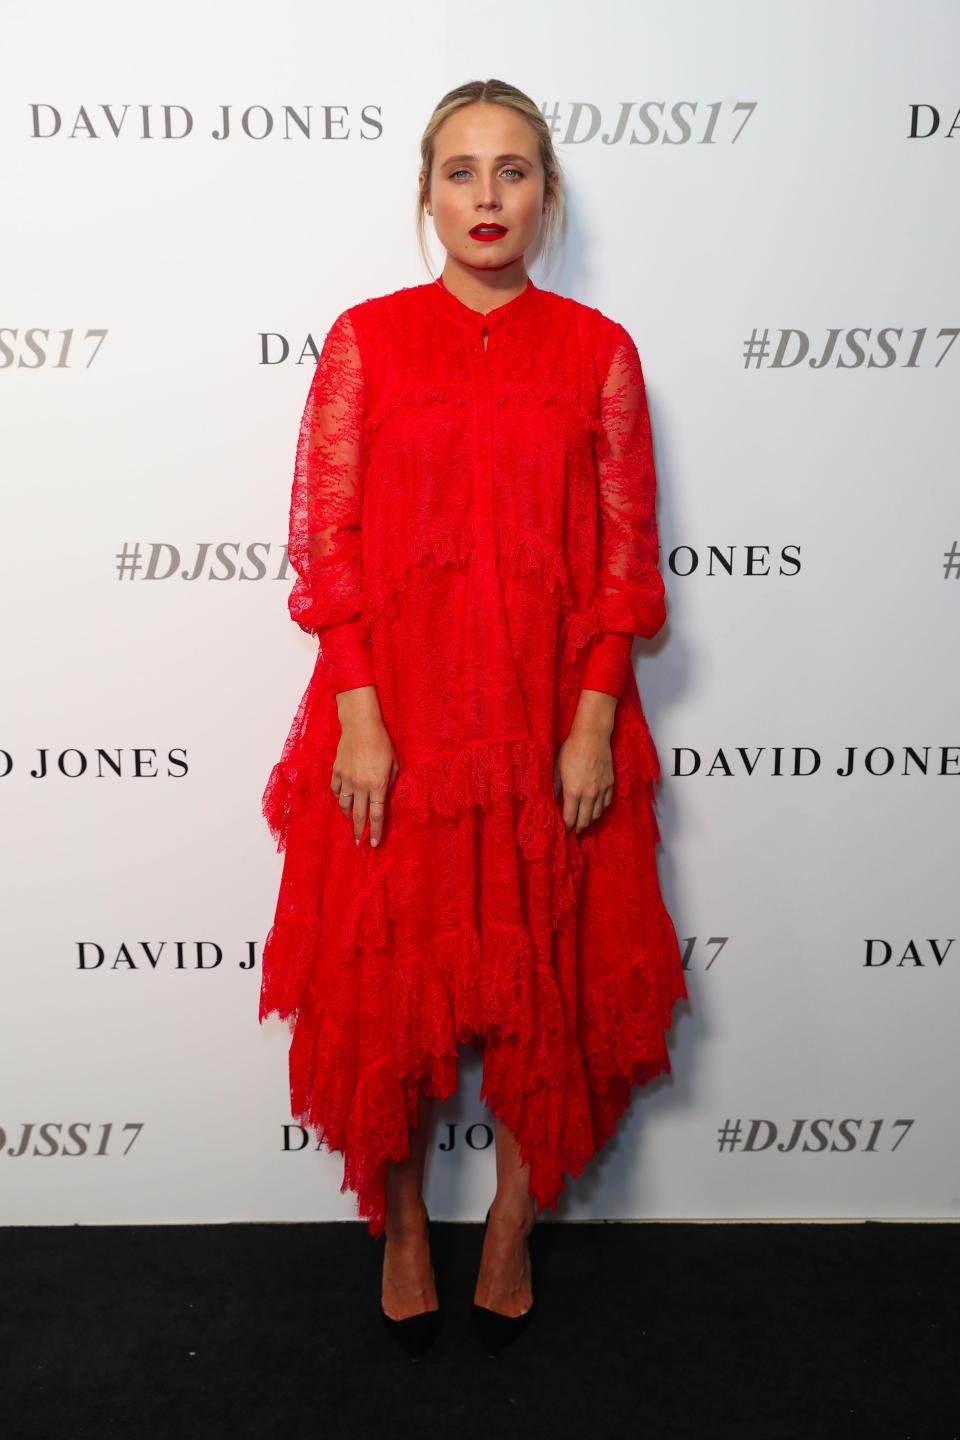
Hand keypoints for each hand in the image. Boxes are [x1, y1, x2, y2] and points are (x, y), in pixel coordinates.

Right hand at [331, 685, 398, 846]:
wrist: (361, 726)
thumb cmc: (381, 742)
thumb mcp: (394, 764)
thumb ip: (390, 783)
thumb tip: (385, 797)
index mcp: (377, 785)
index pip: (377, 814)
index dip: (376, 830)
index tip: (374, 843)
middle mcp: (361, 786)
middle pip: (359, 815)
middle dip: (359, 831)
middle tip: (358, 842)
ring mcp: (346, 779)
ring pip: (345, 804)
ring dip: (348, 815)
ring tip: (351, 821)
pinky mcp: (337, 771)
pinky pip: (336, 790)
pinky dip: (339, 798)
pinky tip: (342, 800)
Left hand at [554, 705, 615, 833]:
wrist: (592, 736)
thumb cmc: (571, 750)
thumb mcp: (557, 769)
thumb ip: (556, 788)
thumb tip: (553, 801)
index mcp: (573, 792)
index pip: (570, 818)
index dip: (566, 827)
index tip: (564, 830)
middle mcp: (589, 794)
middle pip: (585, 820)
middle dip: (579, 828)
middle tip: (574, 831)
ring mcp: (602, 790)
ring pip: (597, 814)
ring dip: (590, 820)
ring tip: (584, 822)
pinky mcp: (610, 783)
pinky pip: (607, 803)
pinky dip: (600, 810)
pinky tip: (595, 810)